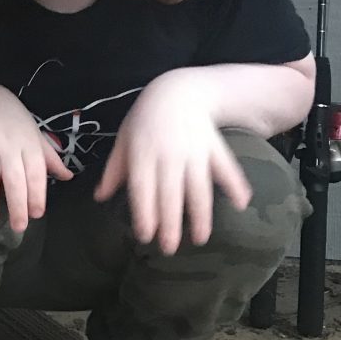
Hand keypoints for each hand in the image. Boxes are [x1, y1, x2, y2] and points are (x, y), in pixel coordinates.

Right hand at [0, 81, 72, 231]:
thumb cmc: (10, 119)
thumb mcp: (33, 134)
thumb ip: (49, 157)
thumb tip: (68, 177)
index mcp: (27, 144)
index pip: (36, 173)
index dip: (37, 195)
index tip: (37, 215)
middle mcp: (7, 144)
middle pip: (14, 178)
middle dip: (17, 204)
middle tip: (18, 227)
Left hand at [95, 71, 251, 252]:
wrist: (177, 91)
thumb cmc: (145, 120)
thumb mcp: (124, 140)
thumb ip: (114, 170)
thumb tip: (100, 197)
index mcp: (142, 154)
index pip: (142, 188)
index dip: (144, 212)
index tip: (145, 236)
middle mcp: (168, 154)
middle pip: (169, 193)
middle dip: (170, 222)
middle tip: (170, 248)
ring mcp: (193, 150)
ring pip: (198, 186)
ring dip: (201, 213)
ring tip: (201, 238)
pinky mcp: (214, 146)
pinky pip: (225, 166)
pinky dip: (235, 183)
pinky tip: (241, 203)